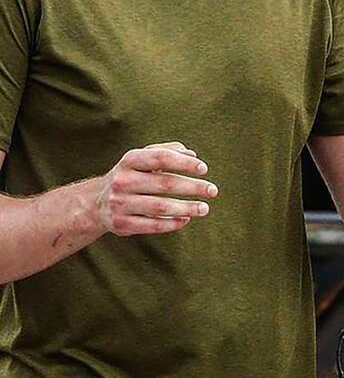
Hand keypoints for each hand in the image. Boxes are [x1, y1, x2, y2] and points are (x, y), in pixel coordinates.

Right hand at [92, 142, 217, 235]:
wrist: (96, 203)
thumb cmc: (131, 176)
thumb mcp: (143, 159)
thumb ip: (167, 151)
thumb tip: (192, 154)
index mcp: (130, 160)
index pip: (161, 158)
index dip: (184, 163)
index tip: (204, 169)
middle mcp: (122, 180)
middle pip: (164, 183)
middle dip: (192, 187)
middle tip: (213, 190)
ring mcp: (119, 203)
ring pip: (160, 206)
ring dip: (186, 208)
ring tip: (204, 208)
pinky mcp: (120, 224)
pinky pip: (151, 225)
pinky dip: (172, 223)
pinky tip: (186, 219)